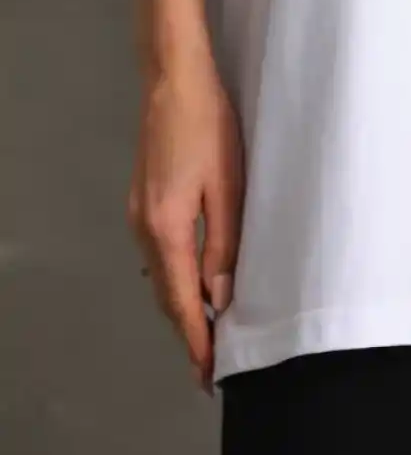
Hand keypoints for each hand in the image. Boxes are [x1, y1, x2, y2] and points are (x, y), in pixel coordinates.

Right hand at [127, 47, 244, 394]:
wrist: (174, 79)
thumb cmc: (208, 127)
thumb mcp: (227, 186)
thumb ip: (223, 244)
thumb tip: (219, 298)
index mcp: (166, 228)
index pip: (180, 302)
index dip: (195, 340)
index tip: (208, 375)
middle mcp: (143, 227)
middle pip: (165, 294)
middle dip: (187, 330)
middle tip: (213, 362)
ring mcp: (138, 212)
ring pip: (161, 274)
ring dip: (182, 303)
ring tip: (210, 328)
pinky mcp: (143, 198)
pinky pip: (160, 252)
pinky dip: (176, 276)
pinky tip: (196, 280)